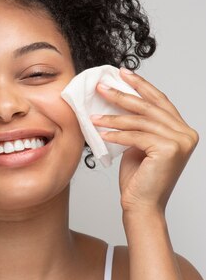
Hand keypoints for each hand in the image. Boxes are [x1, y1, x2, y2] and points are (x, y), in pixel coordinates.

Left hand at [90, 67, 198, 214]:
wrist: (141, 206)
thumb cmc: (138, 178)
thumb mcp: (139, 144)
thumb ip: (138, 124)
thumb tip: (120, 98)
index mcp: (182, 130)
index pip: (159, 101)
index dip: (141, 86)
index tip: (122, 73)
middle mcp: (186, 134)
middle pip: (149, 108)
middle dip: (123, 95)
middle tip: (101, 87)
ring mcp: (180, 142)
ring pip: (140, 121)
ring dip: (113, 117)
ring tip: (93, 116)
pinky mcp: (169, 150)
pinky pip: (136, 136)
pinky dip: (116, 134)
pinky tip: (101, 133)